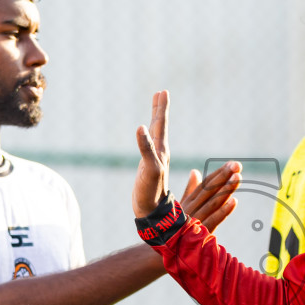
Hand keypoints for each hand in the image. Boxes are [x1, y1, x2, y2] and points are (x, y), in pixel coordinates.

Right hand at [133, 90, 172, 218]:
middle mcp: (160, 152)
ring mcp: (155, 160)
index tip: (163, 91)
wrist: (152, 212)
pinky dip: (146, 138)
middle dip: (160, 109)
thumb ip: (146, 148)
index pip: (161, 124)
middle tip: (161, 93)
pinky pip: (149, 147)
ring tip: (156, 109)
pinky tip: (144, 136)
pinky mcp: (149, 168)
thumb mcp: (150, 169)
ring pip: (156, 135)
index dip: (161, 108)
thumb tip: (141, 127)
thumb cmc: (152, 192)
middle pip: (160, 126)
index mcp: (161, 150)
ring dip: (156, 120)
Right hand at [178, 161, 241, 230]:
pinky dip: (223, 211)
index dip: (219, 173)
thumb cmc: (172, 227)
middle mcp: (191, 208)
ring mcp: (194, 220)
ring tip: (238, 178)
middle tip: (237, 165)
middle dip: (224, 176)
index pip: (205, 184)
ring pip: (213, 202)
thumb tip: (195, 172)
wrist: (165, 252)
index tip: (232, 164)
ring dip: (226, 190)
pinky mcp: (198, 234)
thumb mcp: (181, 207)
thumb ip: (190, 189)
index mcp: (188, 201)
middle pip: (209, 190)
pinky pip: (213, 221)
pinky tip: (234, 202)